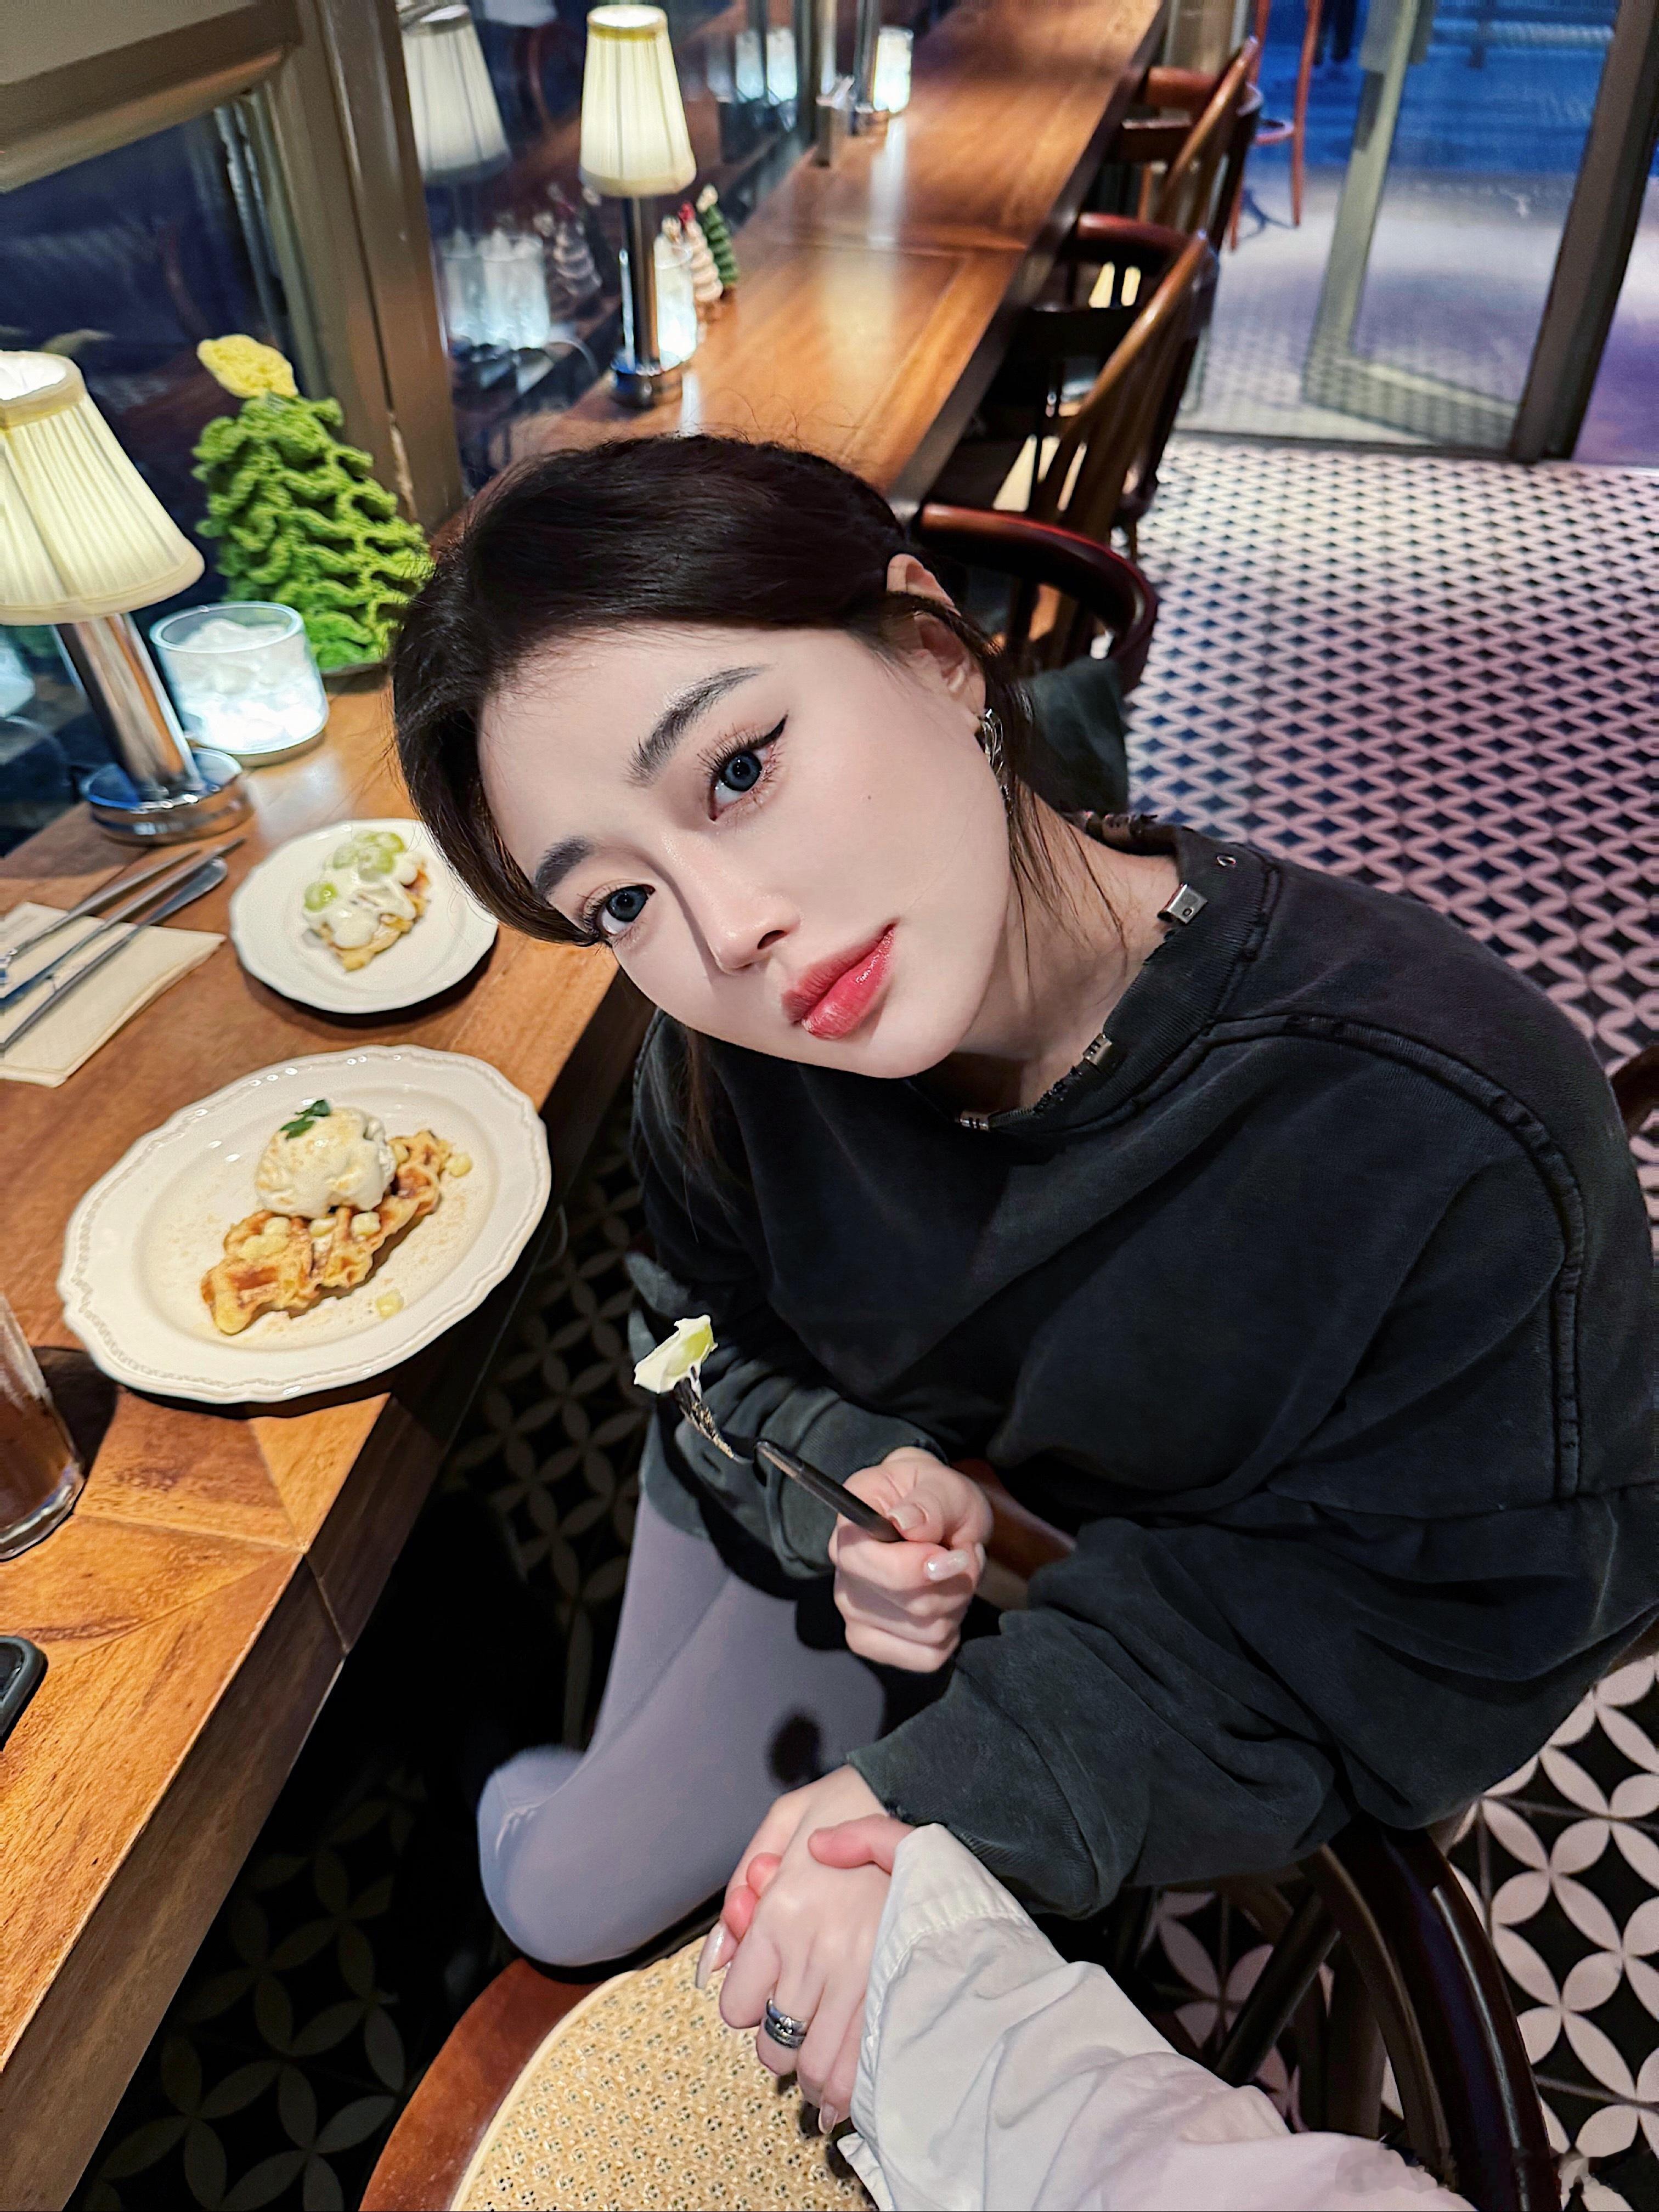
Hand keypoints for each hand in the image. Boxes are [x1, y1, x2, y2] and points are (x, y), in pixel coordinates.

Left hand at [706, 1766, 888, 2128]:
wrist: (937, 1792)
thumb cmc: (855, 1799)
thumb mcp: (786, 1817)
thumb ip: (740, 1883)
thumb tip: (713, 1962)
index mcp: (783, 1909)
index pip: (738, 2005)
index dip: (749, 2007)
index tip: (766, 1998)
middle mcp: (817, 1950)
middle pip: (775, 2046)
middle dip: (782, 2047)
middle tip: (797, 2031)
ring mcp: (863, 1975)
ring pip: (818, 2068)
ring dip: (815, 2076)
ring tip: (822, 2063)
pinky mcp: (904, 1990)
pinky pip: (865, 2067)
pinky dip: (853, 2089)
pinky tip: (851, 2082)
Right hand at [832, 1447, 992, 1671]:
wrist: (933, 1514)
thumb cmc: (934, 1495)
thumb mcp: (943, 1484)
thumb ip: (929, 1502)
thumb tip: (906, 1523)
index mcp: (850, 1524)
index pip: (868, 1564)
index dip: (919, 1568)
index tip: (955, 1554)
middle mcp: (842, 1570)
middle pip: (911, 1605)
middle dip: (956, 1582)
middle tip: (963, 1553)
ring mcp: (854, 1610)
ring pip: (927, 1632)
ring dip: (958, 1602)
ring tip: (954, 1570)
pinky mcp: (872, 1640)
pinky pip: (927, 1657)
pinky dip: (951, 1632)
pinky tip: (945, 1601)